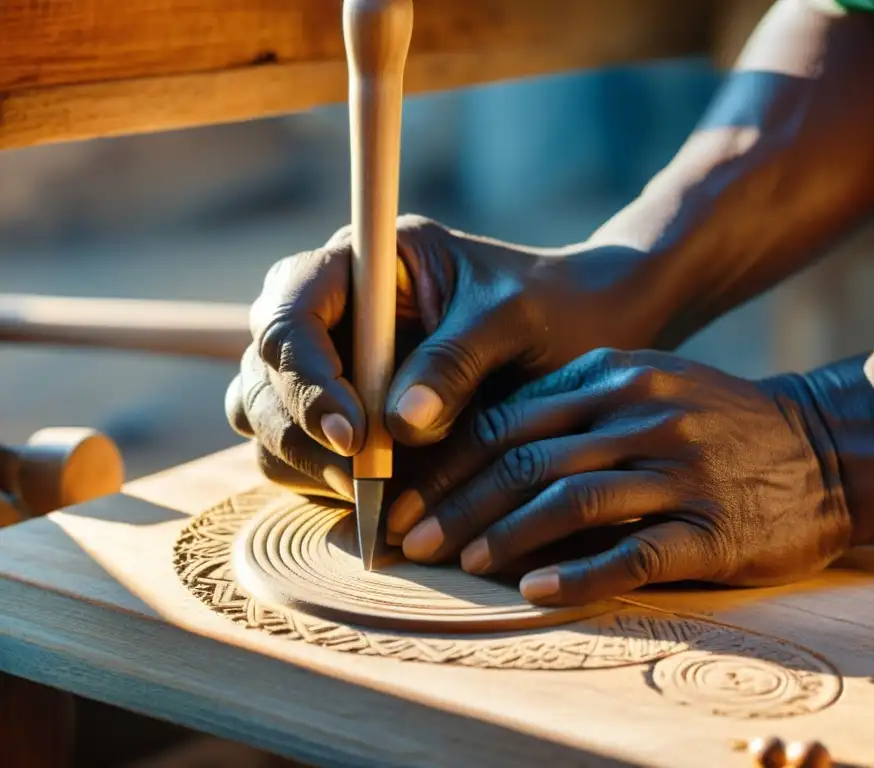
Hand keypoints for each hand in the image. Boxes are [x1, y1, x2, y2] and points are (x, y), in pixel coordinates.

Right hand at [224, 216, 654, 499]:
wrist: (574, 329)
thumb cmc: (546, 306)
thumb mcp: (512, 319)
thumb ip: (456, 360)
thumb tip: (400, 425)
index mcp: (360, 261)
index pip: (291, 316)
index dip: (308, 380)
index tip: (357, 436)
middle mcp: (328, 309)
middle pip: (264, 374)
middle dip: (303, 432)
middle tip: (364, 479)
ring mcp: (326, 362)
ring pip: (265, 418)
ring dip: (306, 462)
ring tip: (372, 492)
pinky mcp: (337, 411)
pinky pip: (295, 451)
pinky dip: (321, 480)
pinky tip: (373, 498)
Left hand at [389, 348, 850, 604]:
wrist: (829, 447)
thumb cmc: (720, 422)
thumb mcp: (649, 386)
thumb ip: (574, 410)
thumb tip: (485, 453)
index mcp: (614, 376)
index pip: (508, 420)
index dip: (449, 464)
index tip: (407, 500)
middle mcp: (642, 414)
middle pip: (527, 459)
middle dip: (458, 502)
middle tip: (411, 541)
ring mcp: (680, 468)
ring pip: (571, 501)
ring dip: (505, 534)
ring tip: (460, 563)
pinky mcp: (713, 525)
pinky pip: (634, 552)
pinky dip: (579, 573)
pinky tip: (535, 591)